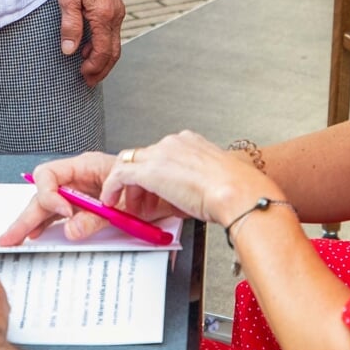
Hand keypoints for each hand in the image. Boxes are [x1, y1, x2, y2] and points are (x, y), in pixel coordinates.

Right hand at [0, 153, 184, 244]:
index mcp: (88, 167)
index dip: (50, 196)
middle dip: (26, 217)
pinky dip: (55, 226)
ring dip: (36, 222)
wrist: (193, 192)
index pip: (50, 176)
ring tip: (21, 237)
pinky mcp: (97, 209)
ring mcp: (89, 195)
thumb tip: (72, 228)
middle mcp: (84, 180)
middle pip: (46, 197)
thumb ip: (96, 216)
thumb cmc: (163, 185)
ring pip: (54, 207)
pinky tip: (44, 235)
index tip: (62, 213)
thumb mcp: (127, 205)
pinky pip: (70, 216)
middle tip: (9, 237)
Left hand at [58, 0, 122, 84]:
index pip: (102, 52)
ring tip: (87, 67)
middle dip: (102, 69)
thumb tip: (69, 51)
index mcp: (104, 17)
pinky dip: (103, 44)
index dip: (93, 68)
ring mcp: (117, 10)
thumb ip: (70, 26)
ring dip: (102, 58)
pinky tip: (89, 45)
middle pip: (113, 52)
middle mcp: (115, 16)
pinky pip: (112, 32)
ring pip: (114, 43)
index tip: (83, 78)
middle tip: (89, 81)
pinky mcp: (114, 5)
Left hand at [101, 130, 275, 227]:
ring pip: (130, 164)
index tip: (155, 190)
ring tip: (130, 207)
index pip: (162, 154)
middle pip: (144, 158)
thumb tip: (191, 198)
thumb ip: (198, 184)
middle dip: (140, 183)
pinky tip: (112, 201)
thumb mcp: (215, 182)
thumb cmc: (235, 192)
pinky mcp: (149, 170)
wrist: (238, 193)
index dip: (155, 176)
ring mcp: (161, 154)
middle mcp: (174, 143)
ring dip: (128, 188)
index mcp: (192, 143)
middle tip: (140, 202)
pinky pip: (119, 175)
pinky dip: (112, 188)